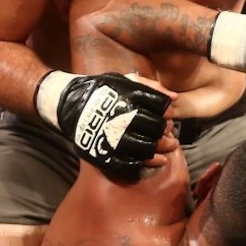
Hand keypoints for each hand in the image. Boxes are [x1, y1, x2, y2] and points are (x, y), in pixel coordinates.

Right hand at [57, 72, 172, 177]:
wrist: (71, 104)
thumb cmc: (103, 92)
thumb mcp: (124, 81)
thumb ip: (151, 87)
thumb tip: (174, 98)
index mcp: (127, 97)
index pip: (159, 105)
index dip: (167, 111)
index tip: (167, 115)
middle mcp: (121, 117)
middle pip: (155, 127)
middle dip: (165, 130)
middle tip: (167, 131)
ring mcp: (113, 138)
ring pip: (146, 147)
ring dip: (161, 148)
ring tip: (170, 147)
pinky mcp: (105, 154)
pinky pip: (129, 164)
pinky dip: (146, 164)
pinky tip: (157, 160)